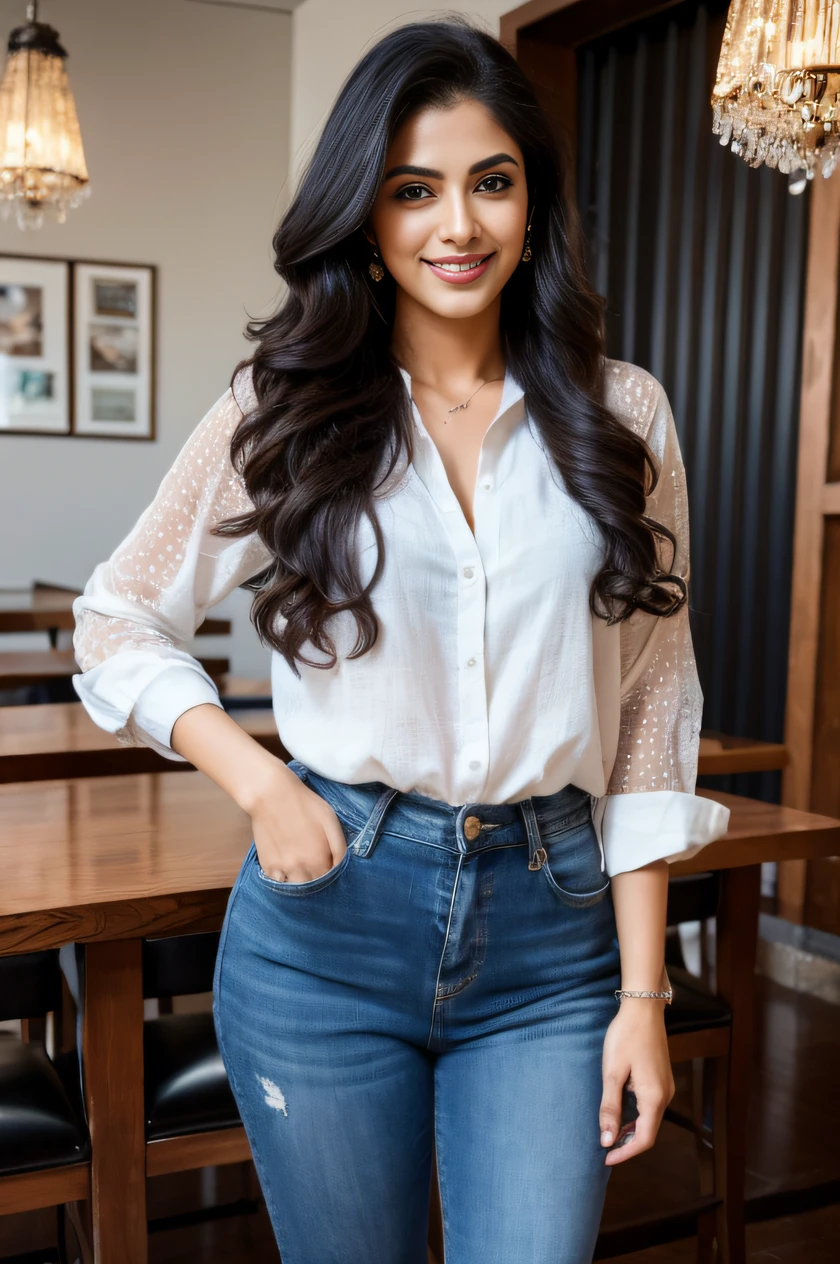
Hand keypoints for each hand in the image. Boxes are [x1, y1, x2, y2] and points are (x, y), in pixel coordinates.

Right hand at [247, 763, 347, 884]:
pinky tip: (285, 865)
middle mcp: (301, 869)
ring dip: (300, 880)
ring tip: (300, 866)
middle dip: (316, 877)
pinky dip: (283, 878)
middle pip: (312, 886)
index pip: (330, 880)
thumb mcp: (330, 820)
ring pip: (295, 887)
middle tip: (314, 863)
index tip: (327, 862)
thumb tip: (340, 866)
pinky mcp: (267, 866)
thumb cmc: (304, 804)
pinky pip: (278, 883)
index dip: (330, 871)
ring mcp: (282, 870)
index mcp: (318, 859)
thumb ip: (339, 847)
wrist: (270, 795)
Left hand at [599, 1000, 673, 1165]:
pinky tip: (622, 1112)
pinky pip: (651, 1106)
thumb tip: (607, 1140)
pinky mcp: (662, 1078)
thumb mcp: (612, 1073)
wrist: (643, 1008)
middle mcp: (665, 1095)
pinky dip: (637, 1116)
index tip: (606, 1159)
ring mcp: (666, 1086)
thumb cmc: (625, 1037)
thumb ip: (610, 1108)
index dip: (625, 1152)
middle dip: (628, 1144)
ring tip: (610, 1134)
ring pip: (650, 1119)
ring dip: (632, 1130)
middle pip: (649, 1132)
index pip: (644, 1139)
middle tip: (605, 1149)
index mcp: (654, 1097)